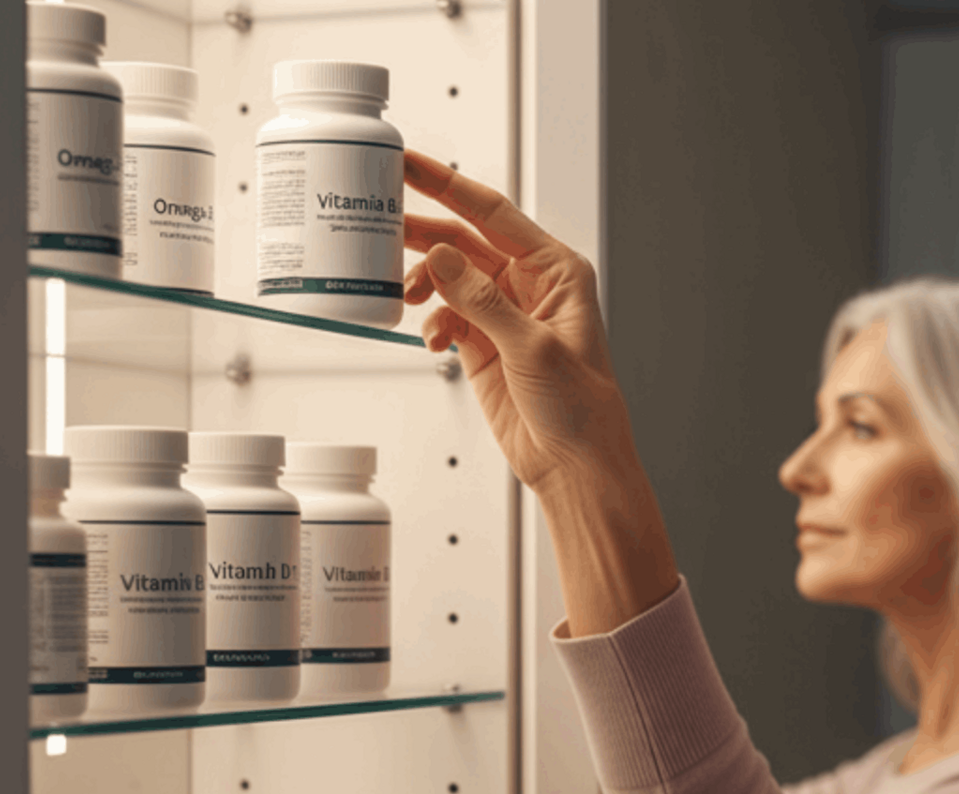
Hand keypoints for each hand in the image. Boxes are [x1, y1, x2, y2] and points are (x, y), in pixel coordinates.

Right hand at [404, 149, 637, 489]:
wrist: (575, 465)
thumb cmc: (581, 408)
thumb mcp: (532, 348)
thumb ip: (483, 300)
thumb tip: (442, 256)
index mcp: (555, 270)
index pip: (493, 213)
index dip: (448, 184)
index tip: (409, 163)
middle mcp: (528, 286)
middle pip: (462, 239)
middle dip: (421, 231)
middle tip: (377, 218)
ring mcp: (502, 314)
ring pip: (447, 277)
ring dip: (422, 283)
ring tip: (405, 294)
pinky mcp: (482, 345)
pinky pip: (444, 316)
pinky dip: (430, 323)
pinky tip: (432, 340)